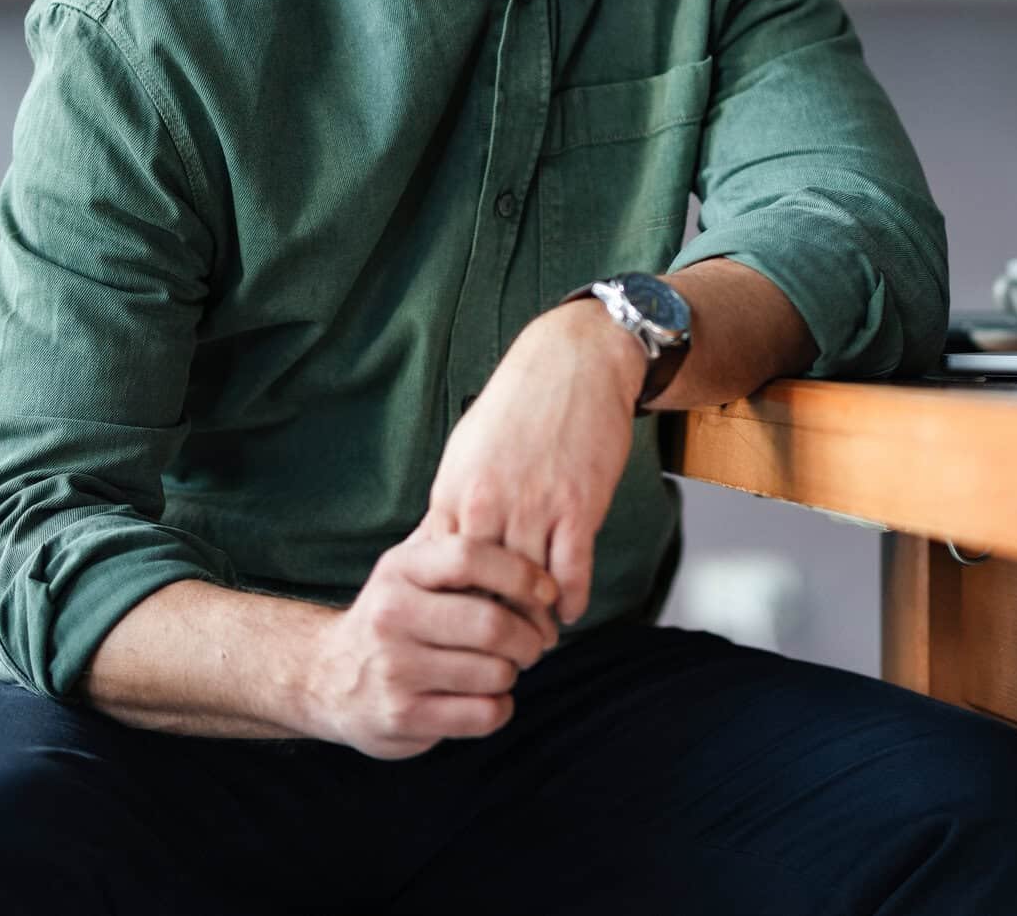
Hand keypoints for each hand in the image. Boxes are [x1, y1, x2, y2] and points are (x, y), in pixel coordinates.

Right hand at [297, 525, 561, 758]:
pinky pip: (483, 714)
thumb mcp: (408, 567)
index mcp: (399, 571)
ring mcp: (394, 670)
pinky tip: (488, 696)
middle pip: (490, 623)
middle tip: (537, 641)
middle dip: (530, 636)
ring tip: (505, 666)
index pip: (470, 558)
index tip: (548, 591)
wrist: (326, 677)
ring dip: (513, 672)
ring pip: (494, 672)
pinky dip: (500, 706)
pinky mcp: (402, 718)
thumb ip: (451, 537)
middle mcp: (391, 616)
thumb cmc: (392, 614)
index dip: (522, 573)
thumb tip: (514, 512)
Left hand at [426, 299, 644, 624]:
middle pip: (481, 591)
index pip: (440, 574)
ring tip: (534, 643)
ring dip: (533, 623)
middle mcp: (489, 506)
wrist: (573, 363)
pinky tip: (569, 612)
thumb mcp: (466, 453)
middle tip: (496, 653)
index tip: (455, 633)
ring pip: (527, 591)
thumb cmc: (518, 406)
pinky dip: (571, 602)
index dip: (448, 611)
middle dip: (488, 628)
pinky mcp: (579, 508)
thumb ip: (454, 505)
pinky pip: (572, 574)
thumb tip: (437, 551)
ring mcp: (535, 508)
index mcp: (454, 494)